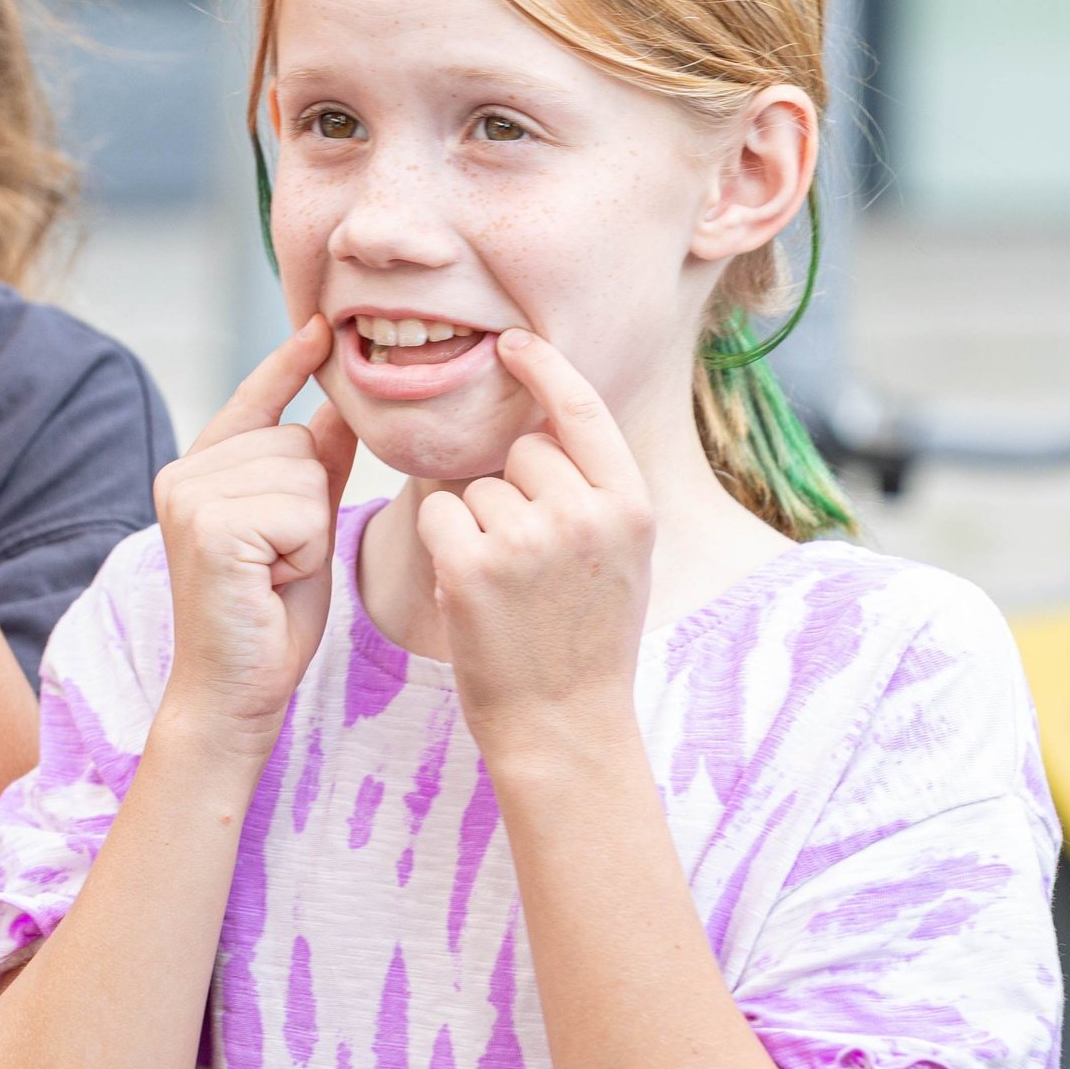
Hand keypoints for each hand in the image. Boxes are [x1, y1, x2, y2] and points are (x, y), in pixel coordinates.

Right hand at [152, 317, 356, 754]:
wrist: (236, 693)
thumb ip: (315, 465)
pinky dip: (305, 552)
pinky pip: (302, 509)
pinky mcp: (210, 524)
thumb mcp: (303, 527)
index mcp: (200, 469)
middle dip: (313, 504)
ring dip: (311, 532)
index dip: (290, 363)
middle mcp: (185, 472)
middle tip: (280, 564)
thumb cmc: (270, 618)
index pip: (256, 400)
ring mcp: (191, 495)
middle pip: (298, 442)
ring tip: (275, 575)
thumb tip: (337, 404)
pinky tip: (272, 583)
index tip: (319, 324)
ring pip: (305, 474)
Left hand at [416, 329, 652, 764]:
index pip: (583, 409)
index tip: (514, 342)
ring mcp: (528, 539)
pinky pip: (439, 512)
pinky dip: (446, 543)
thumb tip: (551, 421)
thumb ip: (597, 490)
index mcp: (630, 506)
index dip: (545, 367)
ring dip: (478, 524)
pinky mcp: (472, 564)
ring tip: (508, 588)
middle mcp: (584, 513)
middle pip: (522, 450)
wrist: (564, 727)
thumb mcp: (624, 557)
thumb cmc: (587, 641)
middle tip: (532, 564)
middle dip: (513, 490)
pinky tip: (472, 589)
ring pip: (476, 486)